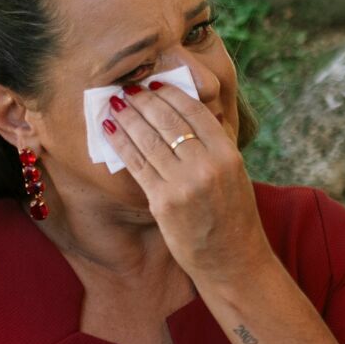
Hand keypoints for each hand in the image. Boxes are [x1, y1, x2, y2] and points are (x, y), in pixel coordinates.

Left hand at [105, 81, 271, 280]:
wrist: (232, 259)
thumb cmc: (233, 216)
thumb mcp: (235, 174)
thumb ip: (214, 146)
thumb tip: (185, 114)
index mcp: (228, 154)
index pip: (194, 111)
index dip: (169, 93)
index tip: (153, 84)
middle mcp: (207, 166)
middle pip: (167, 121)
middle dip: (142, 100)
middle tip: (127, 89)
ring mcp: (184, 184)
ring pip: (147, 139)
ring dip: (126, 116)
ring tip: (114, 103)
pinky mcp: (163, 202)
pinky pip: (136, 163)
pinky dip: (120, 142)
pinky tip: (109, 129)